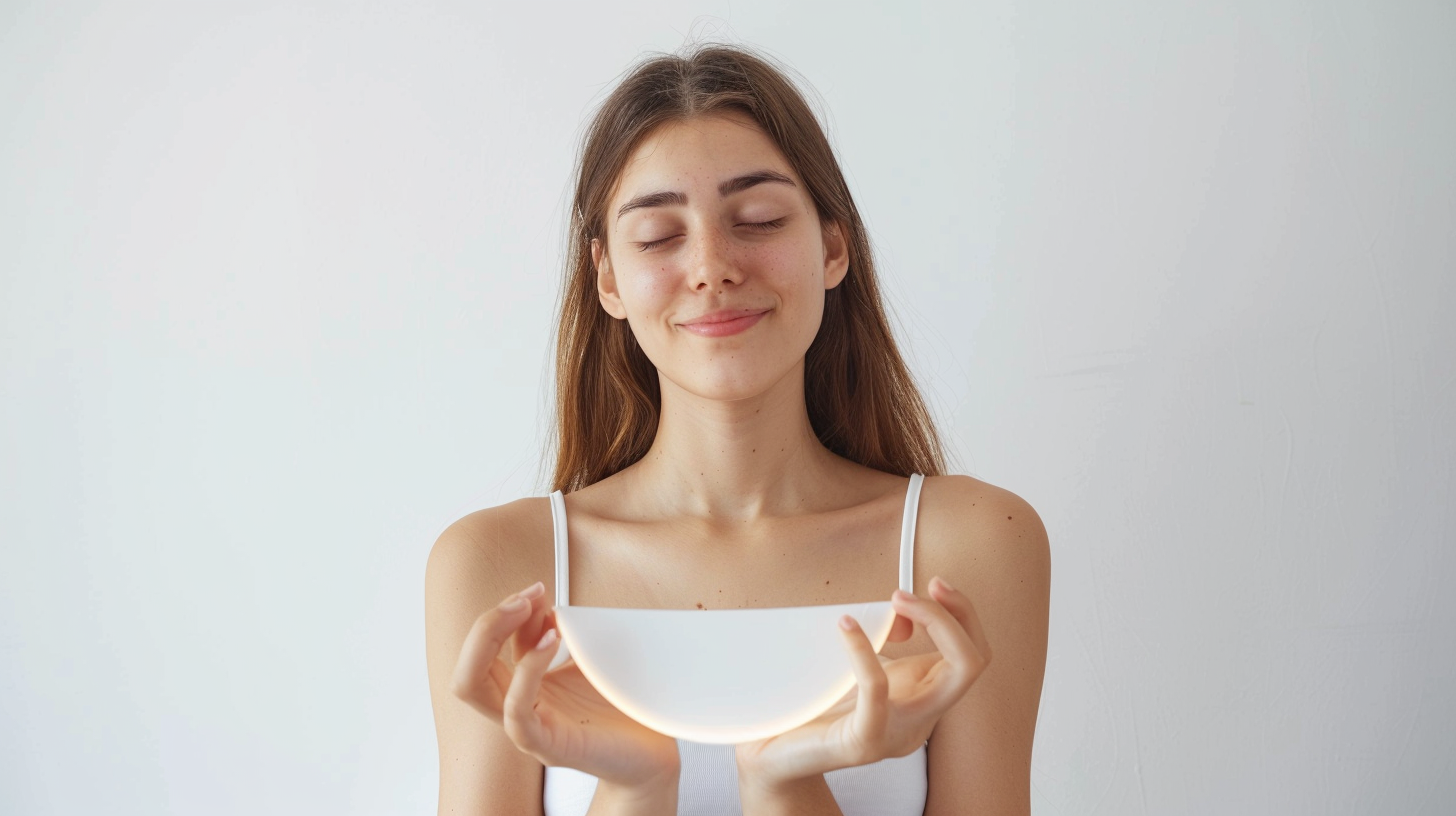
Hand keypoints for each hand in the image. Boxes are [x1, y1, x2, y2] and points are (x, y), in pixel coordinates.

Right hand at [451, 581, 680, 786]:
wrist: (654, 748)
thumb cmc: (622, 704)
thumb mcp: (586, 657)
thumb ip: (562, 634)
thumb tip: (540, 604)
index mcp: (523, 687)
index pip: (486, 648)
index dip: (505, 611)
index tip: (537, 590)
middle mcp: (518, 708)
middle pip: (467, 668)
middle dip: (486, 624)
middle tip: (525, 598)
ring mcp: (528, 730)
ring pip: (472, 688)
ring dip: (493, 638)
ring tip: (529, 610)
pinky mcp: (547, 747)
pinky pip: (516, 711)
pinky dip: (528, 669)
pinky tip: (552, 640)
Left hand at [733, 576, 990, 787]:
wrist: (774, 757)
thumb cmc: (813, 709)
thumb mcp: (857, 667)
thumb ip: (882, 642)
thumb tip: (900, 613)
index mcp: (922, 700)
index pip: (970, 655)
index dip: (961, 614)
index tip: (933, 585)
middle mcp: (920, 719)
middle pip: (974, 662)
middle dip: (957, 615)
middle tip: (914, 591)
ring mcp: (898, 733)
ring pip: (954, 676)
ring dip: (934, 622)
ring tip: (894, 600)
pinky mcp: (864, 741)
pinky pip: (878, 689)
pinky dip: (866, 649)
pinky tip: (846, 626)